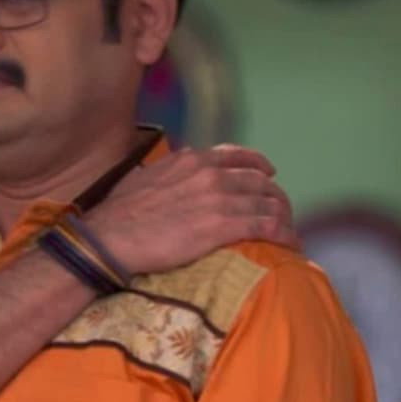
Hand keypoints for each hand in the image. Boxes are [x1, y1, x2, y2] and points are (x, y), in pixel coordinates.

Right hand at [83, 145, 297, 273]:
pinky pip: (267, 227)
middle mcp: (210, 174)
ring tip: (289, 231)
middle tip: (280, 211)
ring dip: (284, 218)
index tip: (268, 174)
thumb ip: (169, 169)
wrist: (110, 238)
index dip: (258, 165)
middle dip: (274, 196)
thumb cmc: (119, 213)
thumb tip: (179, 162)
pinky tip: (290, 244)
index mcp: (191, 160)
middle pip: (259, 181)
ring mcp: (219, 199)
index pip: (236, 157)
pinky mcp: (223, 227)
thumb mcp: (144, 177)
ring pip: (268, 203)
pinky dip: (284, 234)